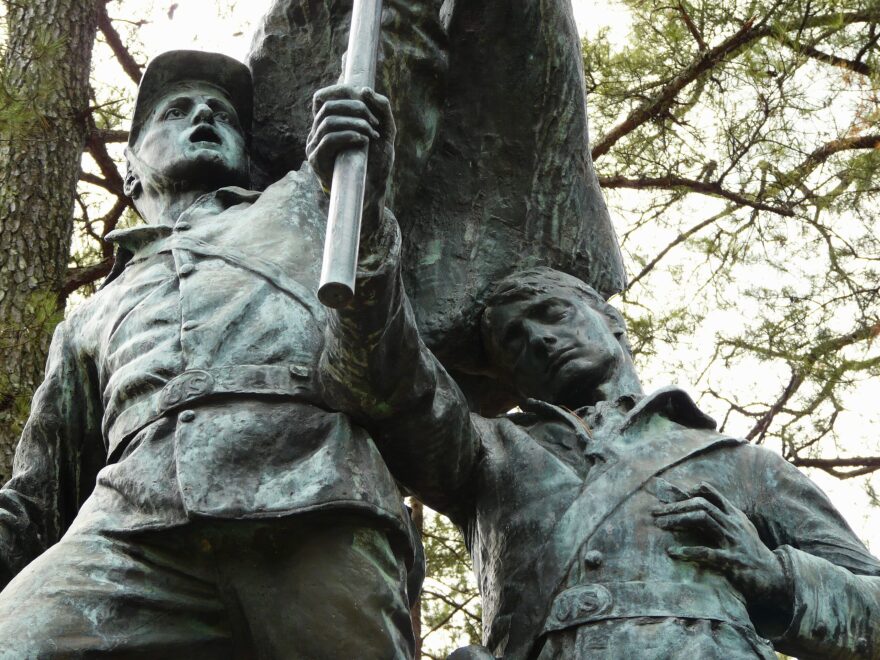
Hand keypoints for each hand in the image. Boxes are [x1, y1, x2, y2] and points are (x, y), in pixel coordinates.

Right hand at [307, 85, 395, 218]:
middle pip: (327, 106)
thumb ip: (381, 108)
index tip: (364, 99)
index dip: (342, 92)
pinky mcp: (317, 161)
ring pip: (328, 122)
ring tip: (371, 133)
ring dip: (354, 123)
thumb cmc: (376, 161)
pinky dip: (347, 135)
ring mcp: (314, 146)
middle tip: (374, 122)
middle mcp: (317, 133)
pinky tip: (362, 140)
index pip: (323, 97)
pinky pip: (328, 139)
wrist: (372, 191)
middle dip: (355, 108)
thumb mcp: (384, 131)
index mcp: (328, 123)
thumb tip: (364, 89)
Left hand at [652, 482, 791, 613]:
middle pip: (700, 505)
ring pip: (702, 520)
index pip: (710, 493)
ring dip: (678, 520)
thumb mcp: (739, 527)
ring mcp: (733, 540)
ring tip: (660, 525)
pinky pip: (707, 552)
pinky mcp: (733, 560)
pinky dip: (688, 551)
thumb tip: (699, 499)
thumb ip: (722, 514)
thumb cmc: (751, 551)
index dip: (688, 492)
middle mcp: (733, 523)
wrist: (775, 576)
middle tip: (656, 513)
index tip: (670, 498)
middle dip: (676, 506)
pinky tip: (673, 552)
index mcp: (733, 514)